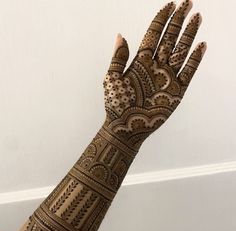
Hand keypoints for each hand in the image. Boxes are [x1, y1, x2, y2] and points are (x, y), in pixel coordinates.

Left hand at [103, 0, 206, 149]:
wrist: (126, 127)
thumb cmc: (116, 105)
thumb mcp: (112, 79)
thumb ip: (119, 58)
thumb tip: (120, 35)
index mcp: (140, 62)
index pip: (153, 35)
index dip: (162, 20)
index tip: (170, 5)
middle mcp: (155, 67)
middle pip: (169, 39)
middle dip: (178, 21)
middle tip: (188, 3)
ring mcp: (167, 78)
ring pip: (180, 52)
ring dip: (188, 36)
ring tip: (197, 18)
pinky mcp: (176, 91)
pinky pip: (188, 72)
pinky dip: (195, 60)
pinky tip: (201, 46)